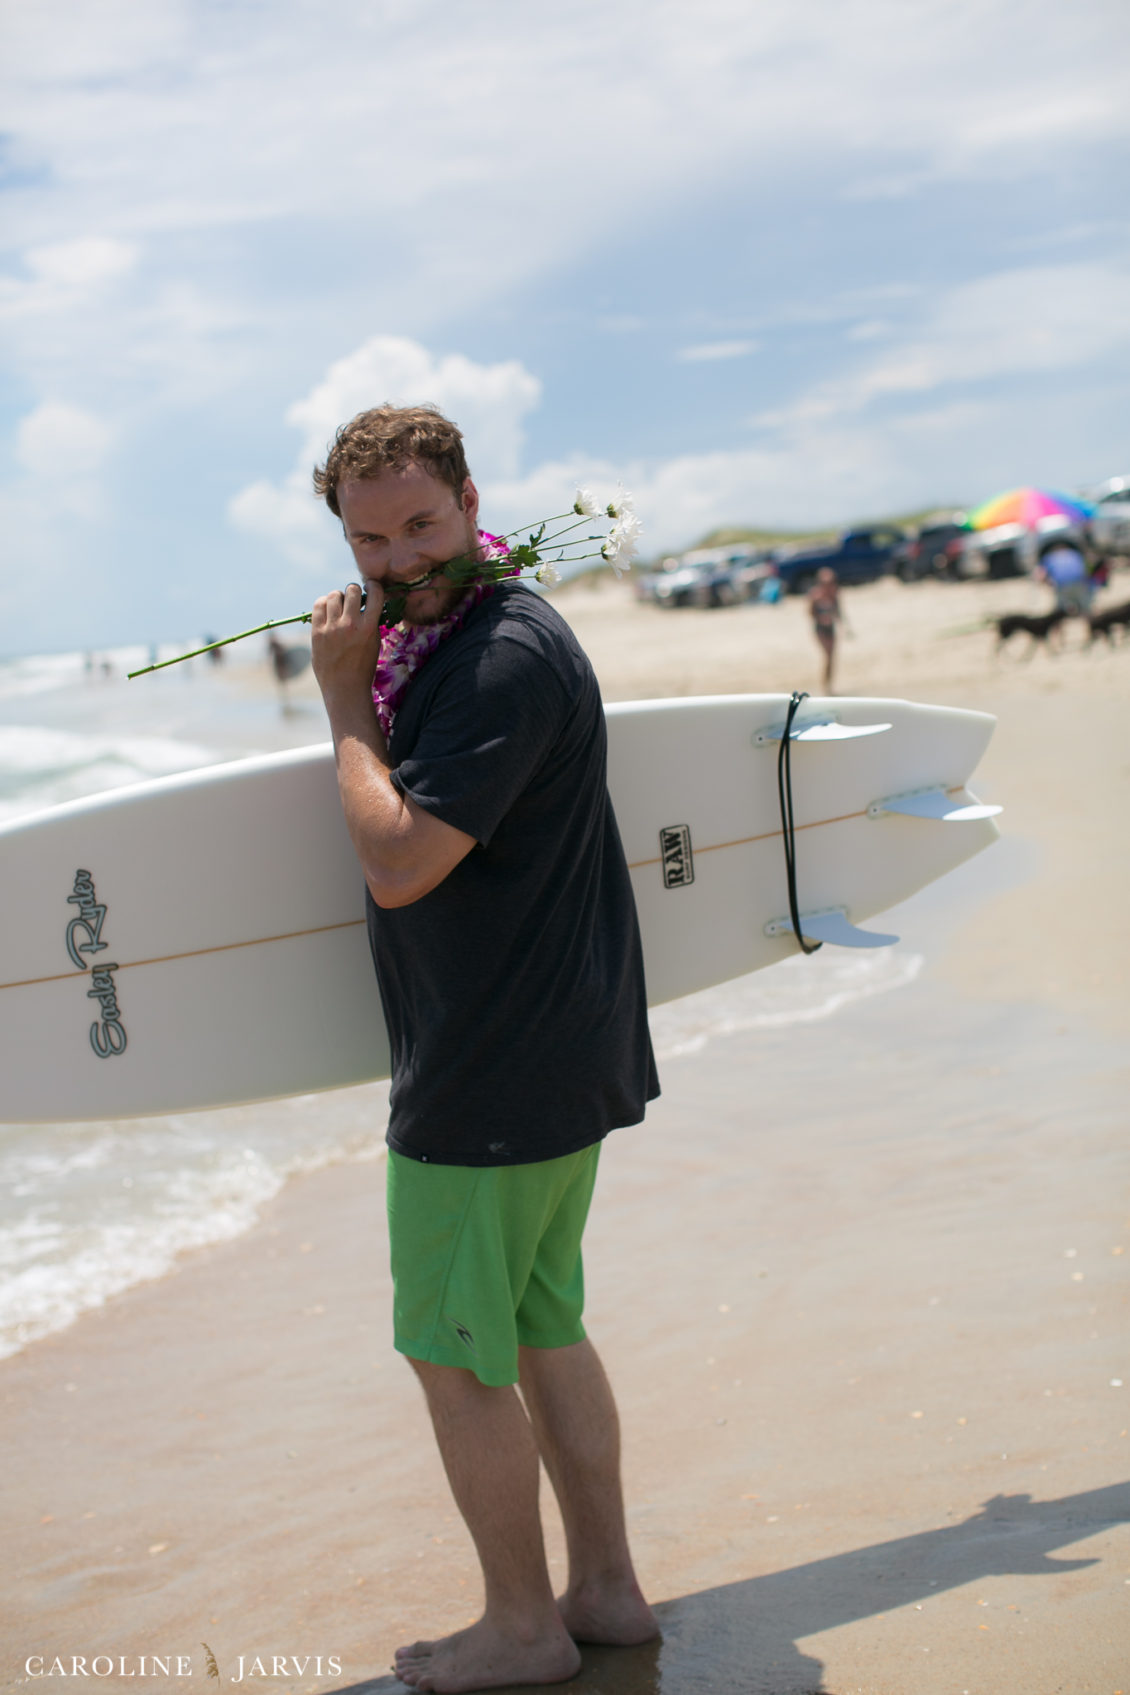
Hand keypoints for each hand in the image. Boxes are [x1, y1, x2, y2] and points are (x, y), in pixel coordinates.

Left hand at [311, 578, 384, 699]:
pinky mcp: (317, 632)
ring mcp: (332, 628)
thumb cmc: (363, 667)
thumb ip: (370, 622)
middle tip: (353, 600)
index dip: (373, 586)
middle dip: (353, 592)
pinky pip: (318, 605)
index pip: (375, 593)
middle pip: (351, 590)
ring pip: (333, 595)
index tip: (371, 588)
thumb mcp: (374, 643)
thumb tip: (365, 603)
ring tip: (339, 606)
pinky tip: (327, 610)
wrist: (345, 688)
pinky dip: (324, 603)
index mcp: (369, 627)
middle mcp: (350, 624)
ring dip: (338, 597)